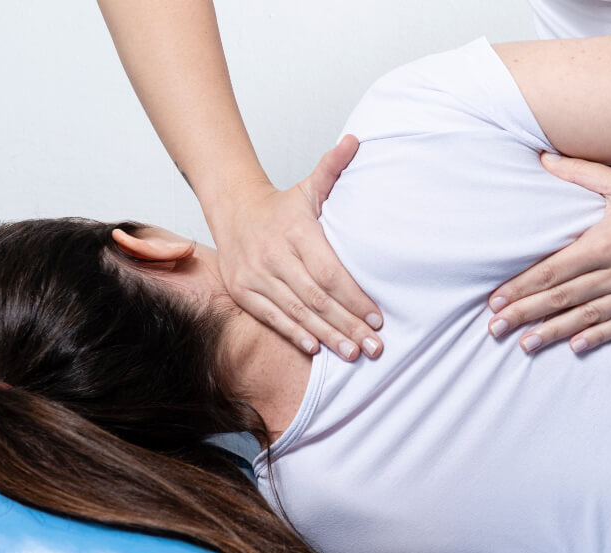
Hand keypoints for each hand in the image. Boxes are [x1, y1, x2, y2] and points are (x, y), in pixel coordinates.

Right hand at [207, 135, 383, 360]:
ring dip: (328, 336)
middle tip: (376, 347)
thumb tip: (355, 141)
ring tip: (354, 353)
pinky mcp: (243, 290)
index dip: (354, 298)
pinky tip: (316, 349)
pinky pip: (272, 318)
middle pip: (317, 298)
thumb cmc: (282, 206)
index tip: (378, 316)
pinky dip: (294, 334)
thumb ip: (333, 168)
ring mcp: (256, 275)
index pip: (330, 273)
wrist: (232, 210)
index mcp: (296, 232)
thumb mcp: (308, 186)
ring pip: (297, 312)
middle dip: (349, 325)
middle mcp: (274, 256)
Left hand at [486, 152, 610, 353]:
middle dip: (525, 315)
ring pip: (588, 317)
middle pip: (562, 299)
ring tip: (525, 345)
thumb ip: (579, 173)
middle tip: (494, 331)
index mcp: (604, 243)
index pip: (551, 272)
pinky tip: (576, 346)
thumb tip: (543, 159)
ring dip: (553, 332)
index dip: (521, 289)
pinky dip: (598, 335)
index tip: (495, 302)